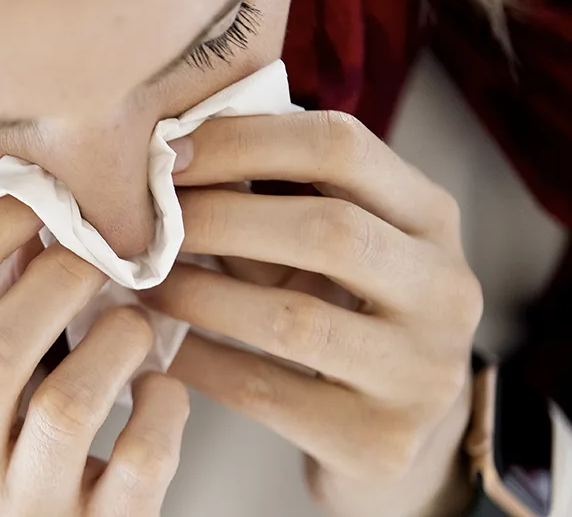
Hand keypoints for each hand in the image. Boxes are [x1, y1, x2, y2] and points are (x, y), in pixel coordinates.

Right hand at [0, 196, 190, 515]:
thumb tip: (27, 197)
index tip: (34, 194)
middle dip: (59, 282)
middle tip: (101, 252)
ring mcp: (18, 510)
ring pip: (68, 408)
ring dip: (116, 342)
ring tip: (131, 322)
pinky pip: (139, 462)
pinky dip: (164, 409)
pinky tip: (159, 391)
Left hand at [146, 111, 480, 516]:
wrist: (396, 438)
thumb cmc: (336, 311)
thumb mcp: (321, 243)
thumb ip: (268, 192)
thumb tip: (166, 141)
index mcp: (430, 215)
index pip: (340, 146)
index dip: (242, 140)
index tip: (163, 152)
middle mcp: (445, 288)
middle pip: (327, 229)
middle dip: (217, 218)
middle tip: (140, 222)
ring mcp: (421, 371)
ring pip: (293, 319)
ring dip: (197, 293)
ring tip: (137, 281)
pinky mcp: (379, 441)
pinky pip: (265, 392)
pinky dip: (197, 361)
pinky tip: (153, 345)